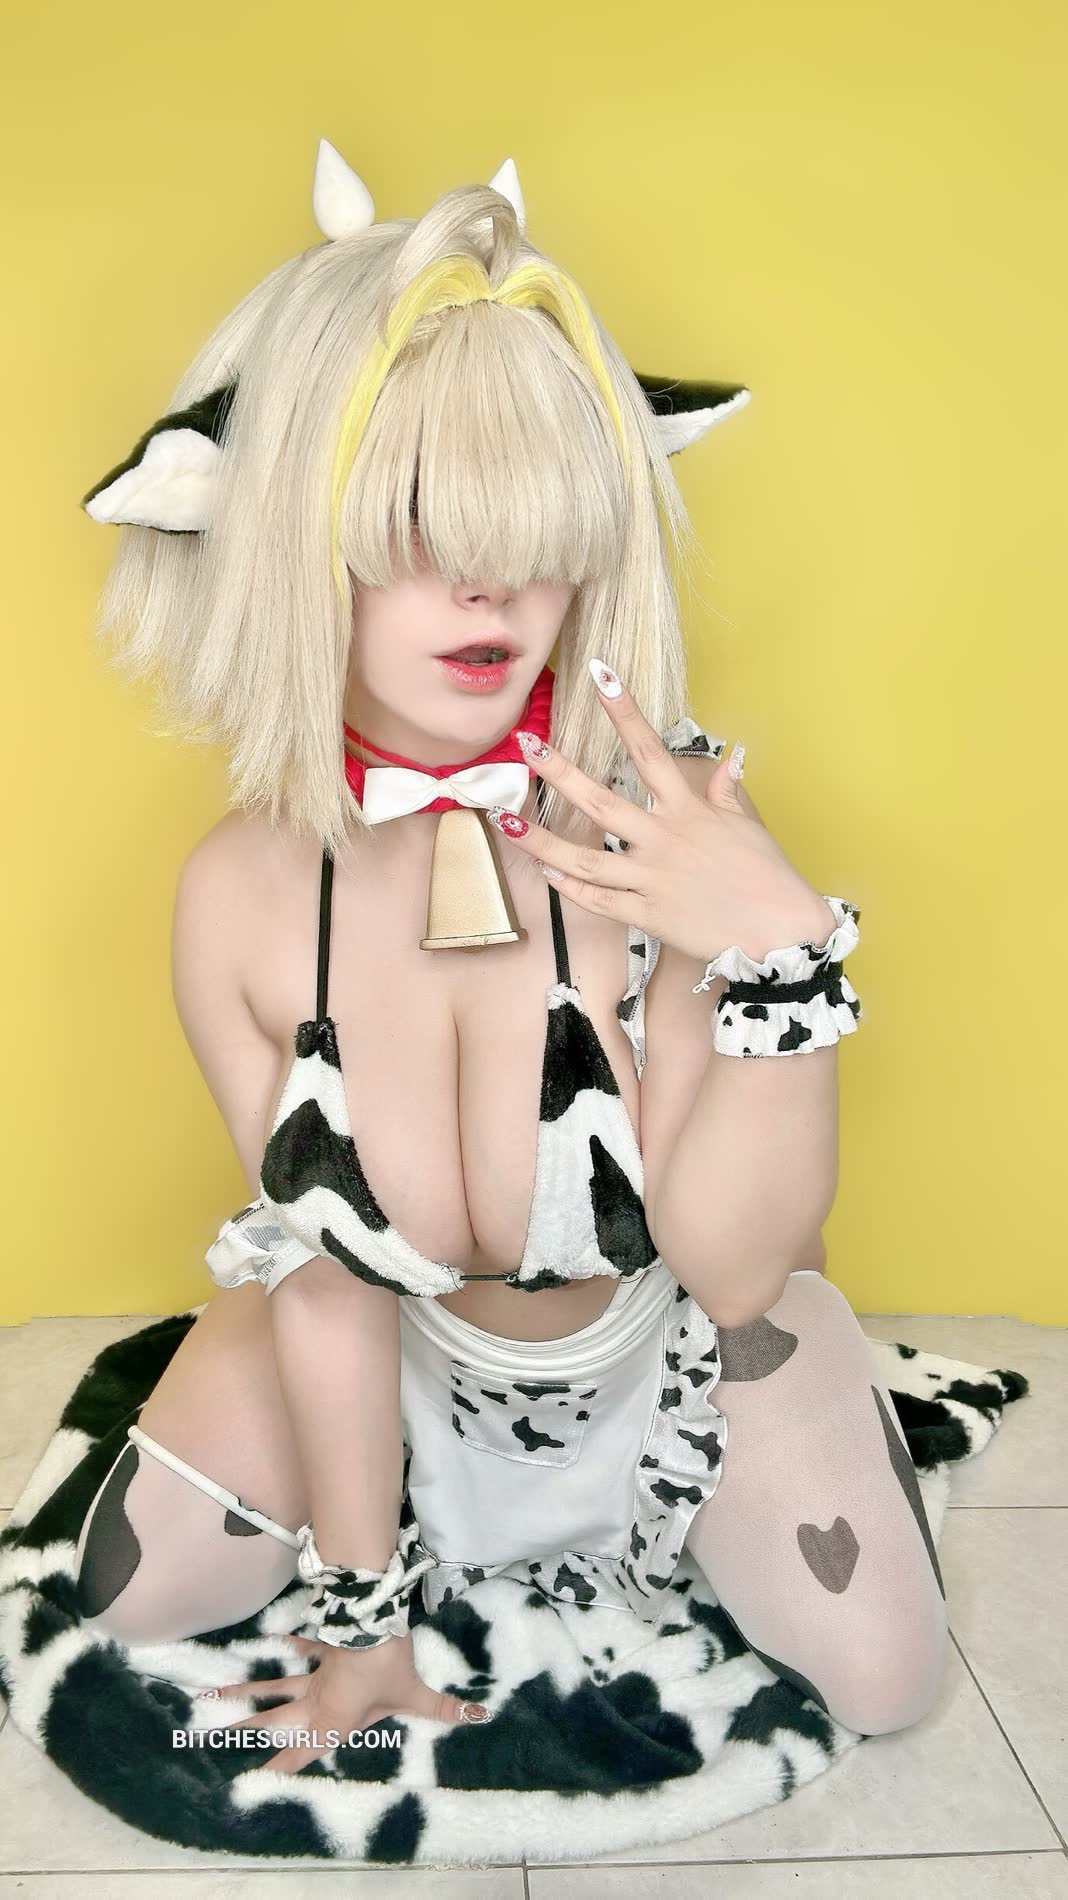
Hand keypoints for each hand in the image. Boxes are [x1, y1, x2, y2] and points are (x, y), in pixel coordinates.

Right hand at [193, 1629, 490, 1774]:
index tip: (248, 1782)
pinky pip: (301, 1645)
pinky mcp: (321, 1645)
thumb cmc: (387, 1665)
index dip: (276, 1769)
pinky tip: (272, 1638)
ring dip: (246, 1689)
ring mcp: (315, 1671)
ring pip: (275, 1685)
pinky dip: (288, 1642)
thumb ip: (441, 1709)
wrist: (370, 1620)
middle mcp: (315, 1701)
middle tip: (214, 1738)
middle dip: (245, 1732)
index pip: (299, 1753)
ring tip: (213, 1694)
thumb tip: (475, 1717)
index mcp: (332, 1721)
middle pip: (274, 1721)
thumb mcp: (415, 1693)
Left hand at [488, 661, 835, 963]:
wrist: (780, 933)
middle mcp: (662, 840)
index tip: (600, 674)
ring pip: (583, 859)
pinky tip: (546, 873)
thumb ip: (725, 792)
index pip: (648, 749)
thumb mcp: (747, 826)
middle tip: (527, 746)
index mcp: (687, 811)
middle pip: (600, 800)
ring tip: (504, 821)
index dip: (623, 710)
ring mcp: (650, 879)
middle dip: (559, 772)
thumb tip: (730, 758)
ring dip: (540, 840)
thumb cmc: (768, 877)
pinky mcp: (646, 915)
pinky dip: (570, 888)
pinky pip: (599, 900)